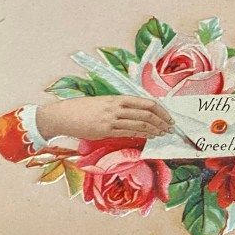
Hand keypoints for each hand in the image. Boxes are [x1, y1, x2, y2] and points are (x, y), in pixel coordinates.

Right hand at [36, 96, 173, 141]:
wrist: (64, 115)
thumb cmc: (84, 109)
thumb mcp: (104, 102)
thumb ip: (120, 107)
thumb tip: (138, 114)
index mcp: (118, 97)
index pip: (146, 102)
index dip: (161, 110)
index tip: (169, 117)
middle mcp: (116, 106)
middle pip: (147, 113)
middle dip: (161, 121)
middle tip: (170, 128)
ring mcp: (111, 119)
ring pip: (140, 124)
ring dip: (154, 130)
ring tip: (162, 133)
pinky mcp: (105, 130)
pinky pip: (128, 133)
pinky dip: (141, 135)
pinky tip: (148, 137)